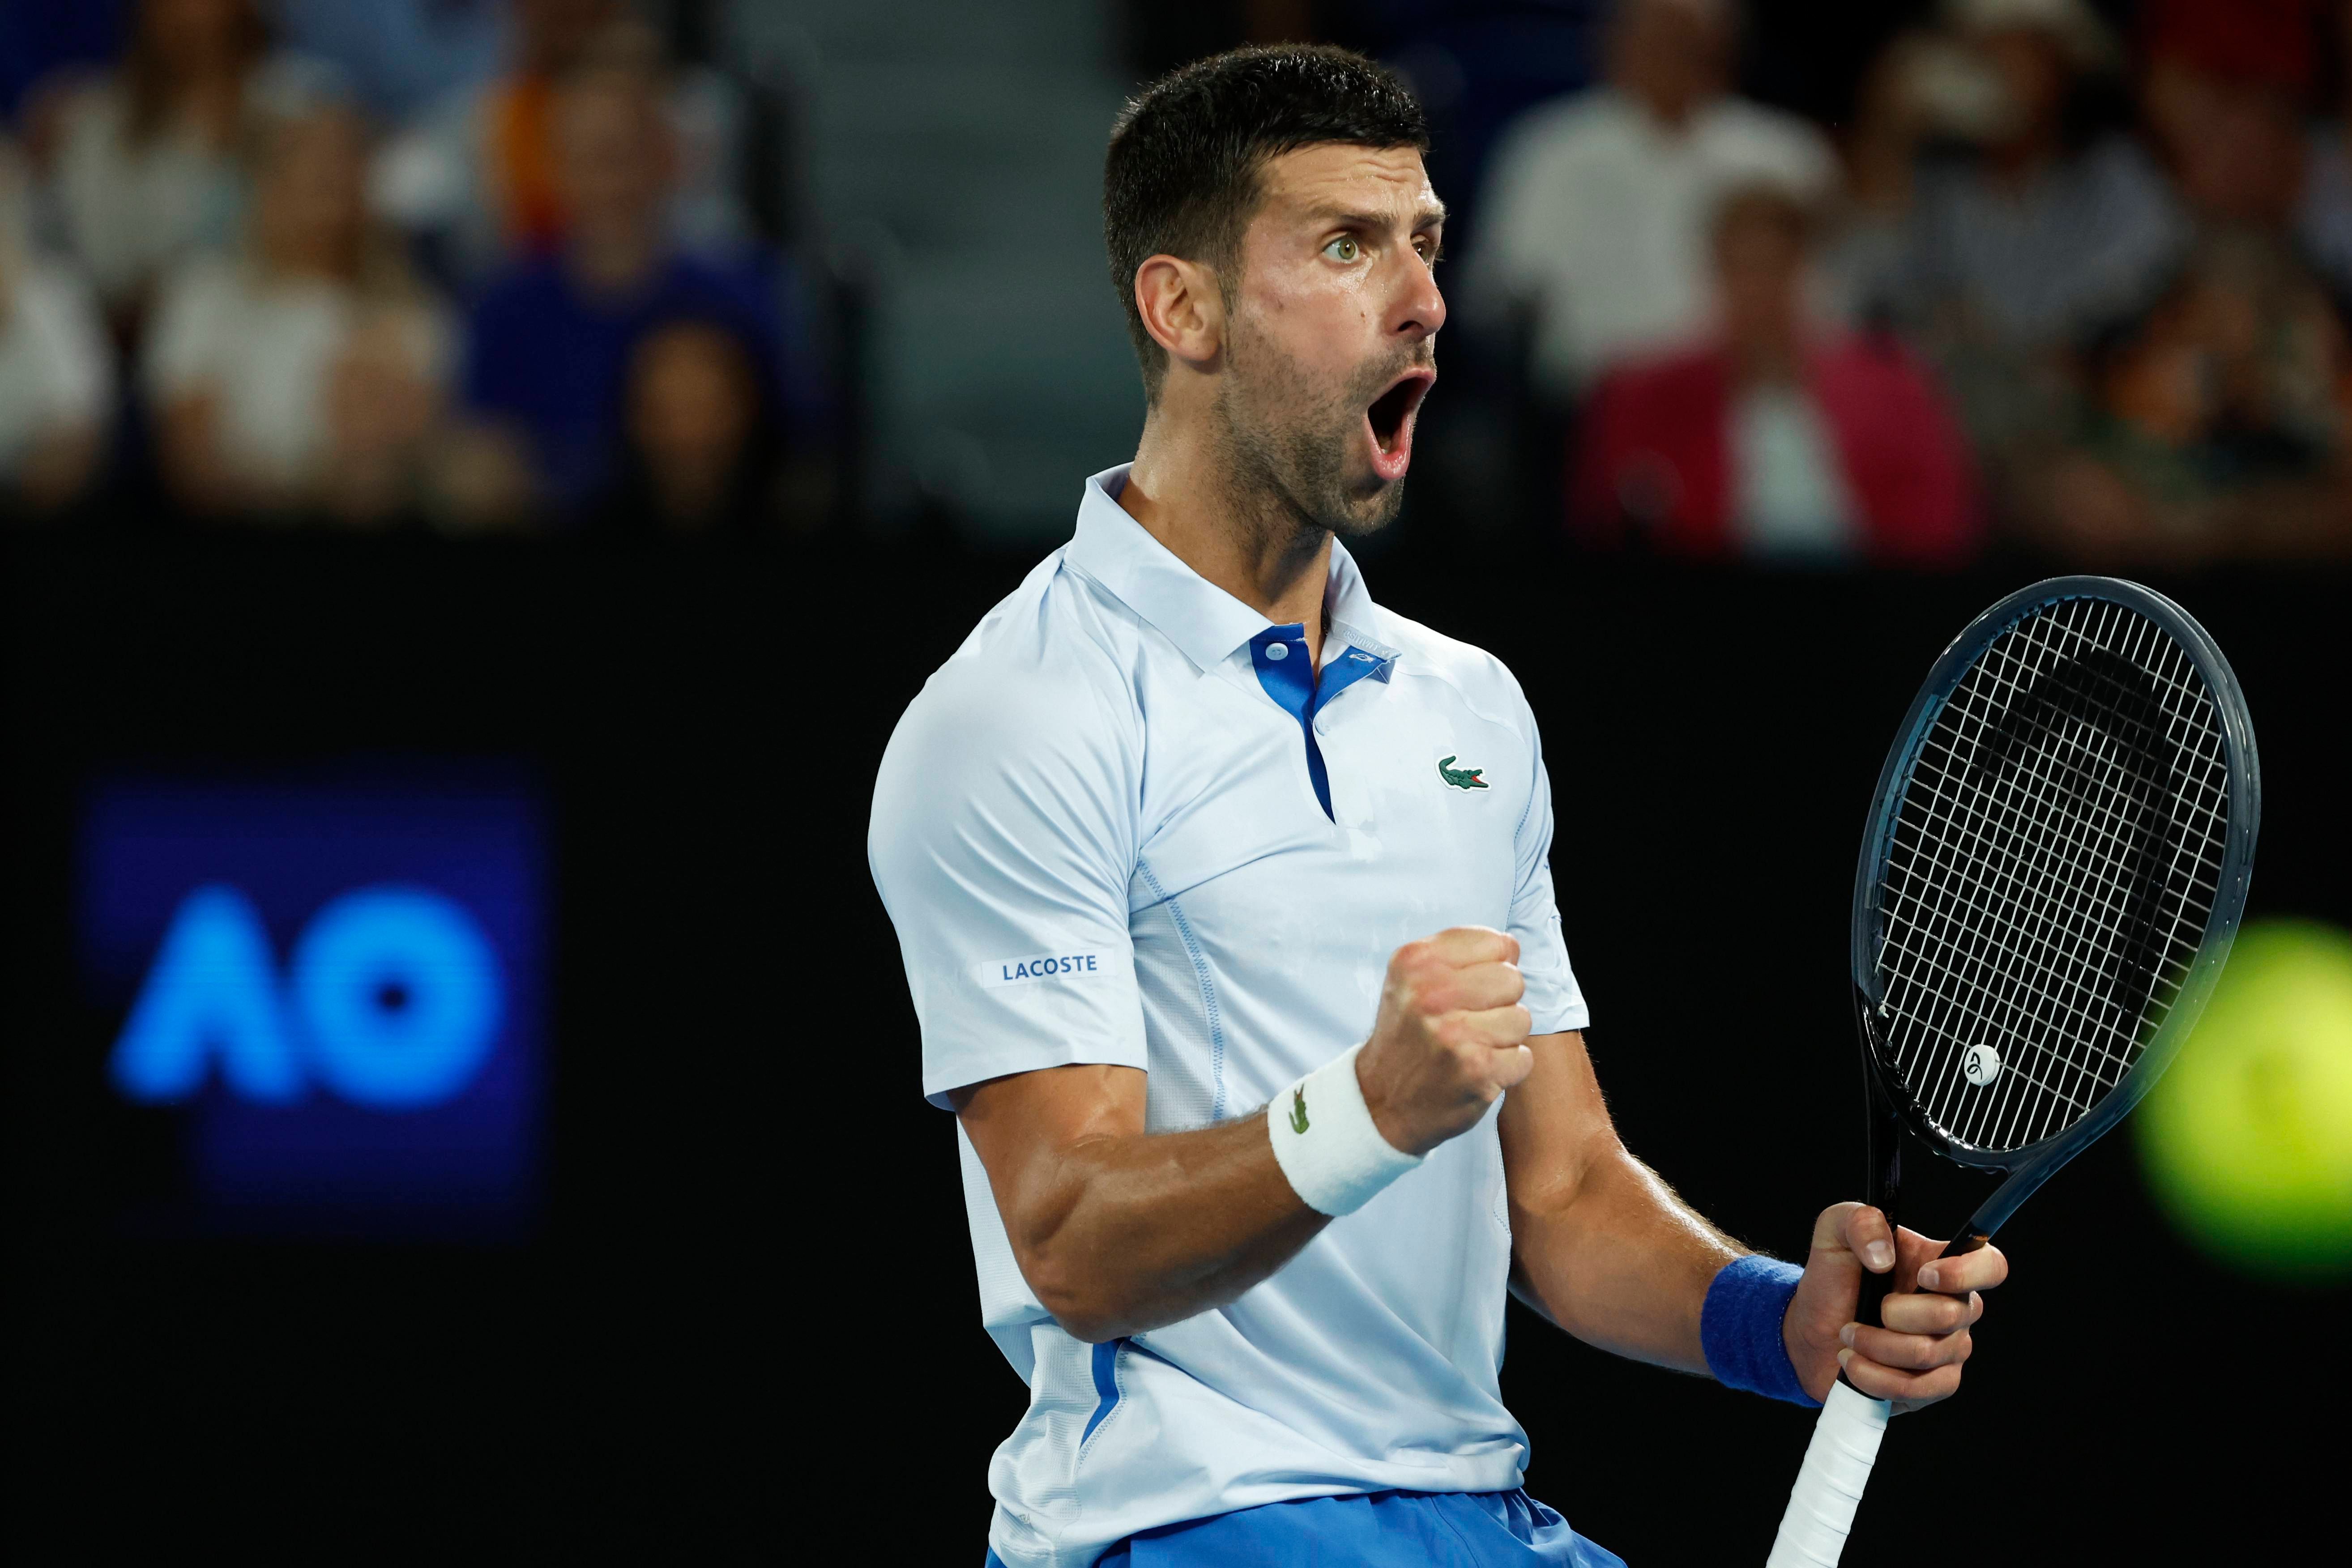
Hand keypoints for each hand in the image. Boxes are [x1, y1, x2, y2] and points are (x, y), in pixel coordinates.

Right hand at [1356, 927, 1533, 1156]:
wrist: (1381, 1101)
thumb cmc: (1408, 1033)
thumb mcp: (1412, 979)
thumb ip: (1458, 954)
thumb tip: (1512, 946)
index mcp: (1416, 961)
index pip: (1497, 943)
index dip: (1493, 967)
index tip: (1470, 989)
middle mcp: (1431, 993)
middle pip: (1513, 979)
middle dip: (1500, 1002)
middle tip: (1469, 1022)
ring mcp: (1454, 1034)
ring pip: (1522, 1019)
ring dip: (1503, 1038)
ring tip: (1471, 1047)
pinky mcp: (1476, 1070)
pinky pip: (1523, 1057)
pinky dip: (1506, 1068)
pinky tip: (1476, 1071)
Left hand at [1782, 1201, 2008, 1412]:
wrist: (1810, 1328)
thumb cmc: (1833, 1277)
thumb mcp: (1833, 1232)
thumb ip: (1860, 1222)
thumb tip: (1883, 1255)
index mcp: (1941, 1265)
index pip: (1989, 1266)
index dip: (1967, 1272)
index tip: (1923, 1276)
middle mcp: (1955, 1308)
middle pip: (1951, 1315)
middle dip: (1894, 1314)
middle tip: (1866, 1309)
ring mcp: (1948, 1350)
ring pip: (1927, 1354)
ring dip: (1875, 1345)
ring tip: (1848, 1336)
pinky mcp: (1932, 1386)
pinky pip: (1917, 1389)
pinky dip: (1874, 1377)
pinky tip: (1852, 1363)